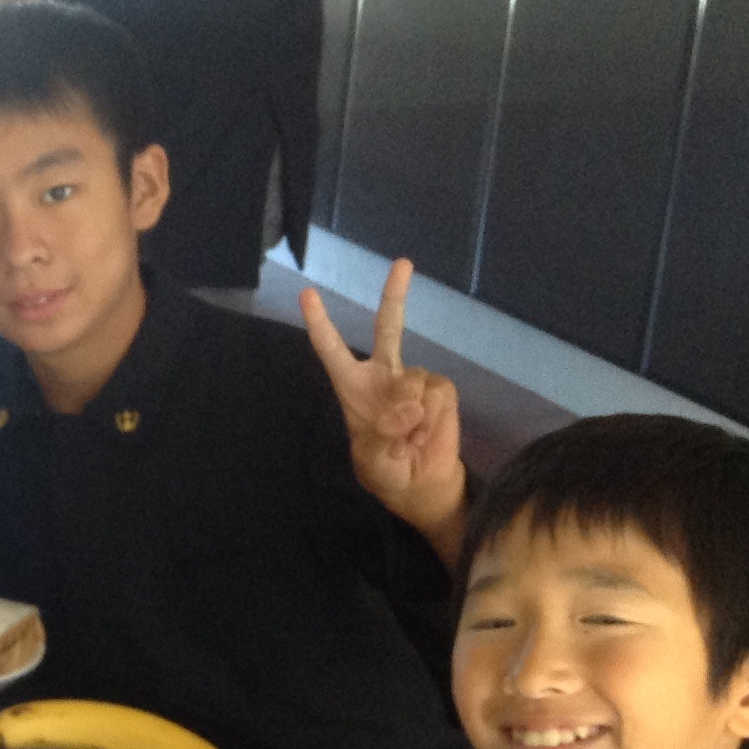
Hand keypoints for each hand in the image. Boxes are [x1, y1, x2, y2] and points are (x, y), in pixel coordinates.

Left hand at [301, 258, 466, 560]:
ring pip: (413, 380)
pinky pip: (435, 394)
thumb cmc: (387, 471)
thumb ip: (384, 433)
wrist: (422, 486)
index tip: (307, 294)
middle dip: (395, 295)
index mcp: (353, 388)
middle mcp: (385, 376)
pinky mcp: (441, 390)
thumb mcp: (371, 459)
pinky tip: (425, 435)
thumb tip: (408, 405)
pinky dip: (430, 419)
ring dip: (411, 416)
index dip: (320, 323)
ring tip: (407, 439)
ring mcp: (415, 380)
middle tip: (403, 263)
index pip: (332, 350)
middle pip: (388, 327)